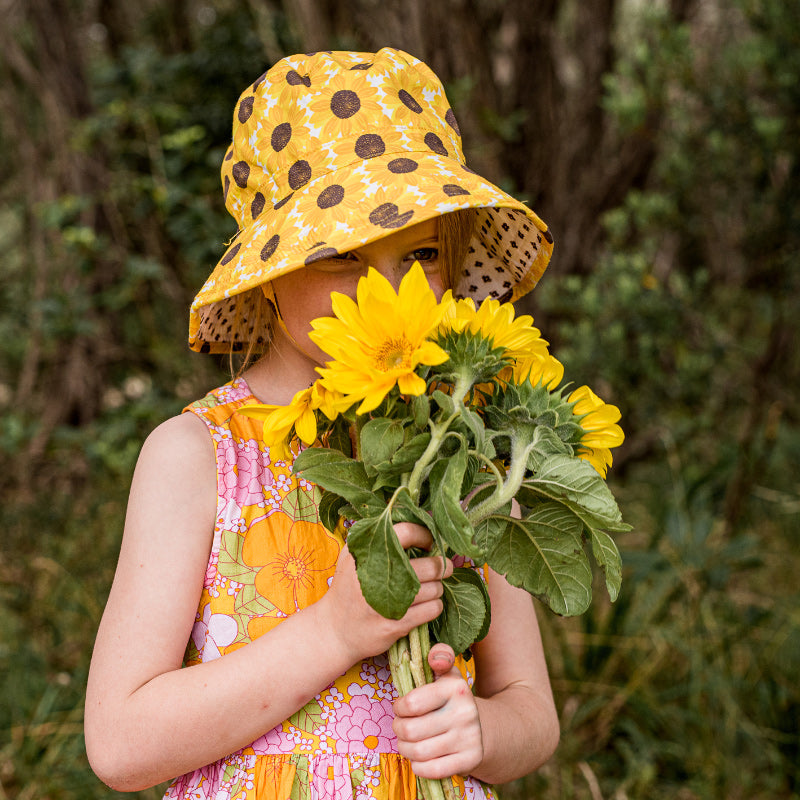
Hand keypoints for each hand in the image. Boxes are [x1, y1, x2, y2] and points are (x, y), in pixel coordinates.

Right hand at [319, 522, 452, 662]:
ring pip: (434, 589)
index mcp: (366, 551)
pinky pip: (432, 609)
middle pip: (429, 565)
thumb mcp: (354, 557)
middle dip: (441, 567)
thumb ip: (378, 539)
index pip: (407, 532)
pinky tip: (427, 604)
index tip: (430, 543)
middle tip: (443, 568)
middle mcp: (376, 574)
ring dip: (438, 588)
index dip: (426, 535)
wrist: (334, 629)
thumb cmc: (349, 588)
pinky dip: (435, 605)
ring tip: (431, 588)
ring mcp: (386, 601)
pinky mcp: (394, 624)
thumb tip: (416, 522)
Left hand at [392, 643, 483, 779]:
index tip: (402, 707)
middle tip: (401, 726)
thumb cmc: (451, 699)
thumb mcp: (446, 674)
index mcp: (455, 688)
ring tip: (407, 741)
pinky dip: (418, 766)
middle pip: (411, 730)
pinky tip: (420, 757)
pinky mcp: (470, 760)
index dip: (399, 708)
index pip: (412, 704)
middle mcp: (465, 712)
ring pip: (418, 752)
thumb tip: (436, 658)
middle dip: (398, 729)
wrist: (482, 727)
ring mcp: (469, 738)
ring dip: (405, 748)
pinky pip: (431, 770)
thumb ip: (439, 656)